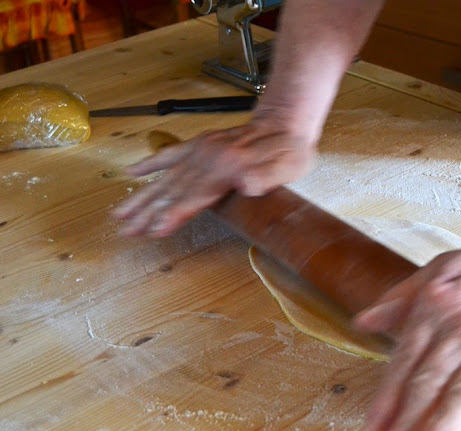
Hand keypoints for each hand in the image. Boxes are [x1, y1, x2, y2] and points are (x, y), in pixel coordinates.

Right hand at [112, 118, 315, 236]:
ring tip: (120, 214)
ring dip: (143, 196)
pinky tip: (132, 173)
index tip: (154, 229)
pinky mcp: (200, 145)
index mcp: (228, 167)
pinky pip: (170, 154)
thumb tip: (248, 186)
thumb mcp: (289, 165)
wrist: (286, 120)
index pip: (195, 195)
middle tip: (126, 231)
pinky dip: (150, 163)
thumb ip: (268, 176)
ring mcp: (202, 150)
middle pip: (173, 190)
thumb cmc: (291, 148)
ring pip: (166, 177)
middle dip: (148, 212)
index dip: (174, 213)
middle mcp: (208, 157)